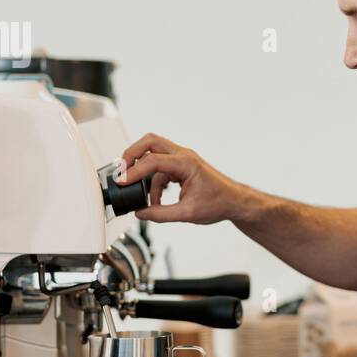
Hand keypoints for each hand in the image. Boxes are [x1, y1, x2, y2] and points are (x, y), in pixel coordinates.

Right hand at [119, 133, 243, 224]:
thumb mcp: (187, 214)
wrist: (235, 202)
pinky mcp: (182, 166)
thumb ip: (161, 214)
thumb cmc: (219, 203)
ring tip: (137, 190)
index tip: (122, 181)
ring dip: (142, 170)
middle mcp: (184, 156)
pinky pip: (161, 168)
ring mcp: (183, 159)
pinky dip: (153, 182)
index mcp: (187, 163)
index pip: (153, 160)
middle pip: (150, 142)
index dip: (134, 171)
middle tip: (121, 170)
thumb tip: (140, 214)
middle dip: (132, 154)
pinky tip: (154, 199)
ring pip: (154, 153)